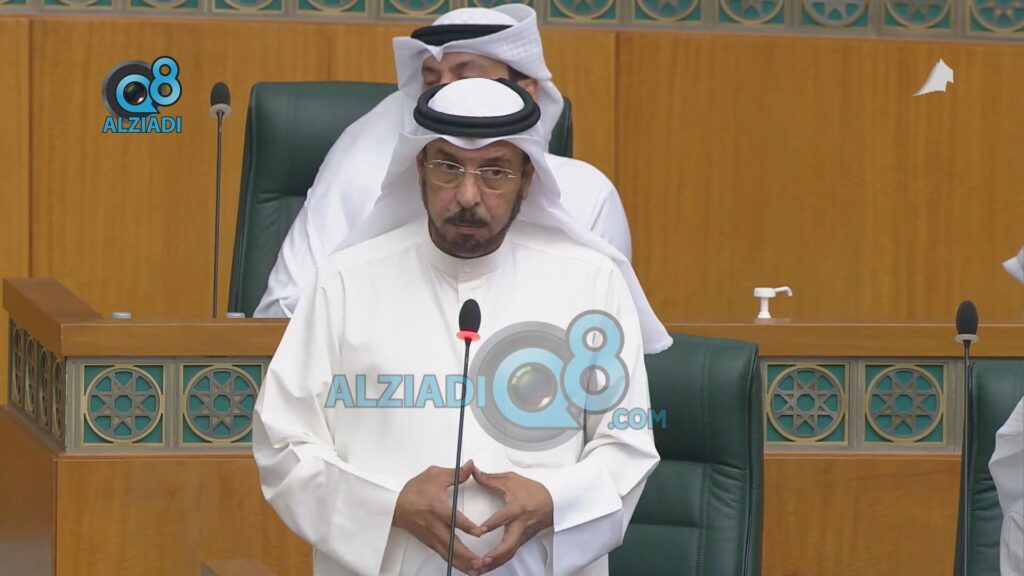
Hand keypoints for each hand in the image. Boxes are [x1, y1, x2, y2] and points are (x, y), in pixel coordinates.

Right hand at [393, 461, 483, 575]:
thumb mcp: (434, 475)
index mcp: (437, 507)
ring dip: (462, 563)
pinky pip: (444, 554)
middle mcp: (434, 525)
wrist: (394, 504)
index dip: (467, 526)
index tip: (480, 532)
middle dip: (466, 554)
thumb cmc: (415, 489)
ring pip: (448, 553)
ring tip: (476, 571)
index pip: (453, 519)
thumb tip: (472, 466)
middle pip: (451, 543)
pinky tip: (465, 568)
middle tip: (480, 562)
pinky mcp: (429, 542)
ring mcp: (431, 536)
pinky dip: (455, 562)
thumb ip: (456, 473)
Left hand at [472, 467, 553, 572]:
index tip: (479, 530)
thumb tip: (473, 472)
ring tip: (478, 570)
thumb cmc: (532, 491)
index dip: (491, 524)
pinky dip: (498, 563)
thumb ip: (490, 479)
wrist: (553, 502)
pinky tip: (486, 568)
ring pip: (508, 554)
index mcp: (516, 509)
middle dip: (495, 555)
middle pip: (509, 545)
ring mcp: (521, 536)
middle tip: (481, 561)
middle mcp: (519, 525)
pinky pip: (509, 554)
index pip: (503, 518)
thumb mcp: (511, 480)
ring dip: (494, 564)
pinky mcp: (521, 541)